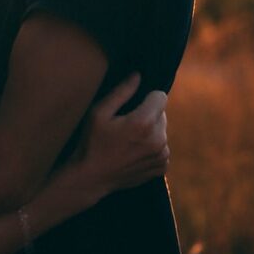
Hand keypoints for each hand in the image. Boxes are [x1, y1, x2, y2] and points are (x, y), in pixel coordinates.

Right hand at [70, 74, 170, 197]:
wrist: (91, 178)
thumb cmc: (92, 142)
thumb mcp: (99, 112)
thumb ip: (121, 92)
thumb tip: (138, 75)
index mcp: (143, 123)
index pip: (160, 96)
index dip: (145, 97)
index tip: (131, 106)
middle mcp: (158, 139)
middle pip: (161, 113)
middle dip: (147, 115)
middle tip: (125, 126)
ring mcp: (161, 155)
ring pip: (162, 130)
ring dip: (150, 132)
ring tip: (128, 141)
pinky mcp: (161, 166)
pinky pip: (162, 147)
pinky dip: (151, 147)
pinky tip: (133, 152)